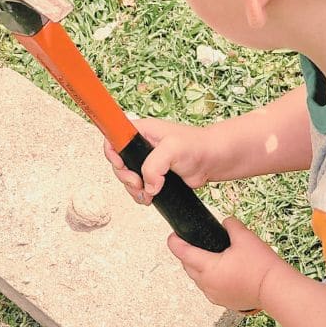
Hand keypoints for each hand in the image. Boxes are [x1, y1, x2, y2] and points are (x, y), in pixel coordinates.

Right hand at [103, 118, 225, 204]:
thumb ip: (154, 166)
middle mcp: (141, 144)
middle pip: (118, 162)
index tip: (122, 165)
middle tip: (138, 184)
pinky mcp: (153, 175)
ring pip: (127, 177)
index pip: (114, 137)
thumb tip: (148, 185)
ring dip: (134, 189)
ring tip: (147, 193)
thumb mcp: (172, 149)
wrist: (212, 160)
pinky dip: (141, 194)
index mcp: (141, 131)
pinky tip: (150, 196)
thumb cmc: (197, 146)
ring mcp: (146, 161)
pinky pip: (138, 186)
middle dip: (125, 177)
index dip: (113, 153)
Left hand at [167, 217, 285, 311]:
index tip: (173, 236)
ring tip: (206, 256)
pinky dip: (210, 279)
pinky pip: (210, 289)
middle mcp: (207, 284)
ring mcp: (215, 296)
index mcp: (208, 268)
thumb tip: (226, 222)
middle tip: (191, 243)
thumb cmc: (261, 265)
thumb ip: (231, 225)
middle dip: (187, 255)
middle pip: (188, 267)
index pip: (183, 253)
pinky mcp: (224, 302)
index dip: (175, 243)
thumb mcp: (245, 237)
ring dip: (198, 268)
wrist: (276, 290)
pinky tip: (220, 272)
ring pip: (198, 280)